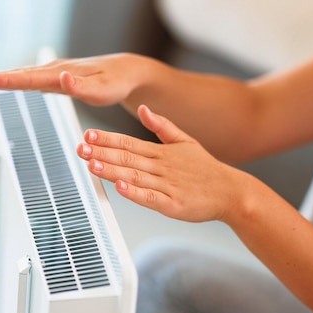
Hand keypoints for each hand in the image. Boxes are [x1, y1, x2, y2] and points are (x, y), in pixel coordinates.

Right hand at [0, 53, 152, 106]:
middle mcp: (55, 71)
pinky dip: (15, 79)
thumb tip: (62, 80)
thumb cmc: (116, 83)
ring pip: (23, 75)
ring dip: (1, 78)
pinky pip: (31, 78)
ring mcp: (55, 74)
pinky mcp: (57, 78)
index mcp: (62, 74)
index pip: (29, 79)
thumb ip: (82, 88)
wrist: (126, 72)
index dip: (5, 81)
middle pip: (20, 75)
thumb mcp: (104, 90)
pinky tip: (4, 82)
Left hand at [77, 105, 251, 222]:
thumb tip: (144, 108)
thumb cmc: (207, 170)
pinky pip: (150, 197)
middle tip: (81, 147)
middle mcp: (162, 167)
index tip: (88, 133)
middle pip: (127, 157)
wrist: (231, 192)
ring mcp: (167, 185)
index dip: (107, 138)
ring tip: (92, 164)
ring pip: (134, 176)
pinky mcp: (173, 204)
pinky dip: (134, 192)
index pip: (129, 142)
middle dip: (102, 152)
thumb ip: (162, 126)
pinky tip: (120, 187)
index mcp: (162, 152)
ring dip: (112, 170)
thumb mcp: (186, 141)